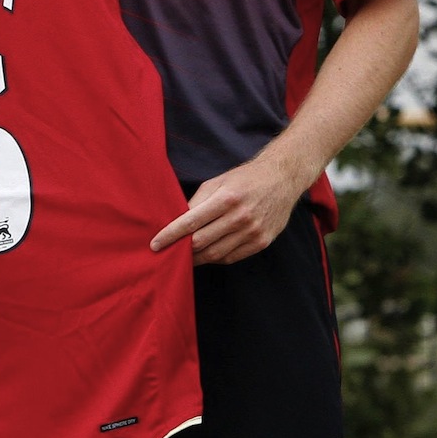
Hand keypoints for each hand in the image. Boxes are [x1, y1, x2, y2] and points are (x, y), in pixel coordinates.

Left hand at [150, 157, 303, 265]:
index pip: (190, 222)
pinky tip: (206, 254)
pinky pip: (231, 257)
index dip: (170, 235)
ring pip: (215, 254)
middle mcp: (240, 217)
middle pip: (201, 241)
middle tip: (167, 251)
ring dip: (196, 258)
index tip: (155, 244)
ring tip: (184, 256)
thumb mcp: (217, 183)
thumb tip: (176, 220)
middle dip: (181, 249)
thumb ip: (197, 202)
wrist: (282, 180)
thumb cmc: (244, 179)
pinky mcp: (262, 242)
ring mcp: (252, 232)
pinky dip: (215, 258)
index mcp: (226, 199)